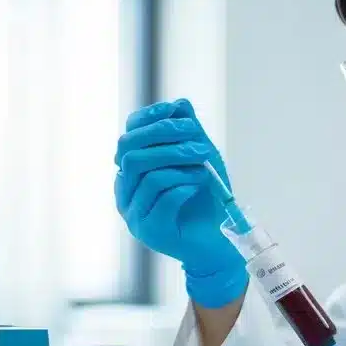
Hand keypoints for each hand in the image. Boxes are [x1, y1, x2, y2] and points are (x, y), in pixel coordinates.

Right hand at [114, 99, 246, 307]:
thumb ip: (189, 133)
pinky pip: (161, 199)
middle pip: (130, 151)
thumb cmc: (207, 200)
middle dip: (167, 139)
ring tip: (203, 168)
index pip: (128, 136)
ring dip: (179, 164)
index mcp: (133, 173)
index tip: (178, 114)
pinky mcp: (150, 231)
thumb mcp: (201, 160)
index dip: (149, 120)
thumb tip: (179, 104)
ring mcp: (134, 213)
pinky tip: (198, 186)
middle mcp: (126, 192)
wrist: (219, 241)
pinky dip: (184, 186)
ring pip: (146, 174)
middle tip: (199, 143)